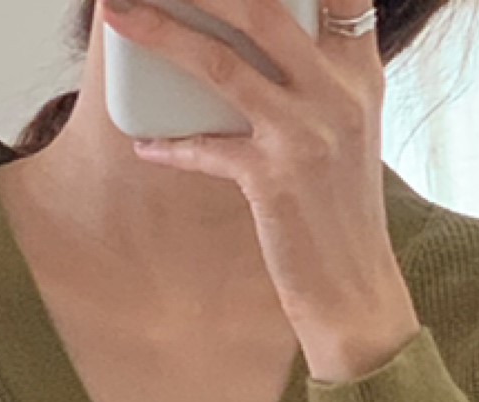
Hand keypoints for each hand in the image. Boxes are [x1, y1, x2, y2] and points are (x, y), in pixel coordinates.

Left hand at [105, 0, 421, 379]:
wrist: (358, 295)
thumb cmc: (341, 214)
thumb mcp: (346, 133)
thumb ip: (315, 79)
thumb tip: (245, 43)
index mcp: (360, 74)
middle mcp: (339, 94)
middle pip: (261, 7)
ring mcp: (307, 135)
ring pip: (220, 65)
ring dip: (160, 34)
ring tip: (117, 12)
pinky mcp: (275, 180)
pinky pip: (206, 147)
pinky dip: (170, 145)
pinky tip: (146, 142)